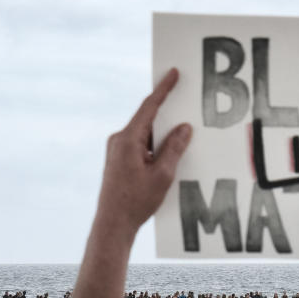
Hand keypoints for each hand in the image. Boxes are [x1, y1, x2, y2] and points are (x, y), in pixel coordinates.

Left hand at [95, 68, 191, 238]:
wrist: (113, 224)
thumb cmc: (136, 201)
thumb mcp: (163, 174)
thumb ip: (174, 148)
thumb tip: (184, 128)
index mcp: (128, 139)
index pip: (149, 107)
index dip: (163, 90)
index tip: (172, 73)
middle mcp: (119, 140)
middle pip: (147, 120)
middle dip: (167, 113)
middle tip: (185, 103)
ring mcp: (117, 151)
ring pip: (145, 135)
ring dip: (163, 135)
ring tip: (182, 138)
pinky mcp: (118, 161)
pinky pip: (141, 147)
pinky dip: (155, 147)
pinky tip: (169, 157)